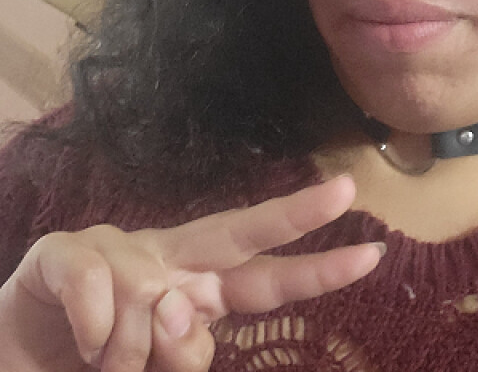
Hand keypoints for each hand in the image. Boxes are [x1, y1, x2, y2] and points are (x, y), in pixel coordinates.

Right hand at [0, 175, 382, 371]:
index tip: (373, 254)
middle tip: (343, 191)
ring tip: (103, 366)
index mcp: (194, 286)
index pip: (264, 278)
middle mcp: (168, 258)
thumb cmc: (93, 359)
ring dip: (130, 349)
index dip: (317, 270)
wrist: (17, 354)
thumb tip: (183, 315)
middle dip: (293, 213)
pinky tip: (82, 341)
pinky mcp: (64, 251)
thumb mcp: (149, 365)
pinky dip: (93, 327)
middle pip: (239, 231)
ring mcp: (119, 248)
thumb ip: (180, 352)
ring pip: (154, 292)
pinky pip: (97, 282)